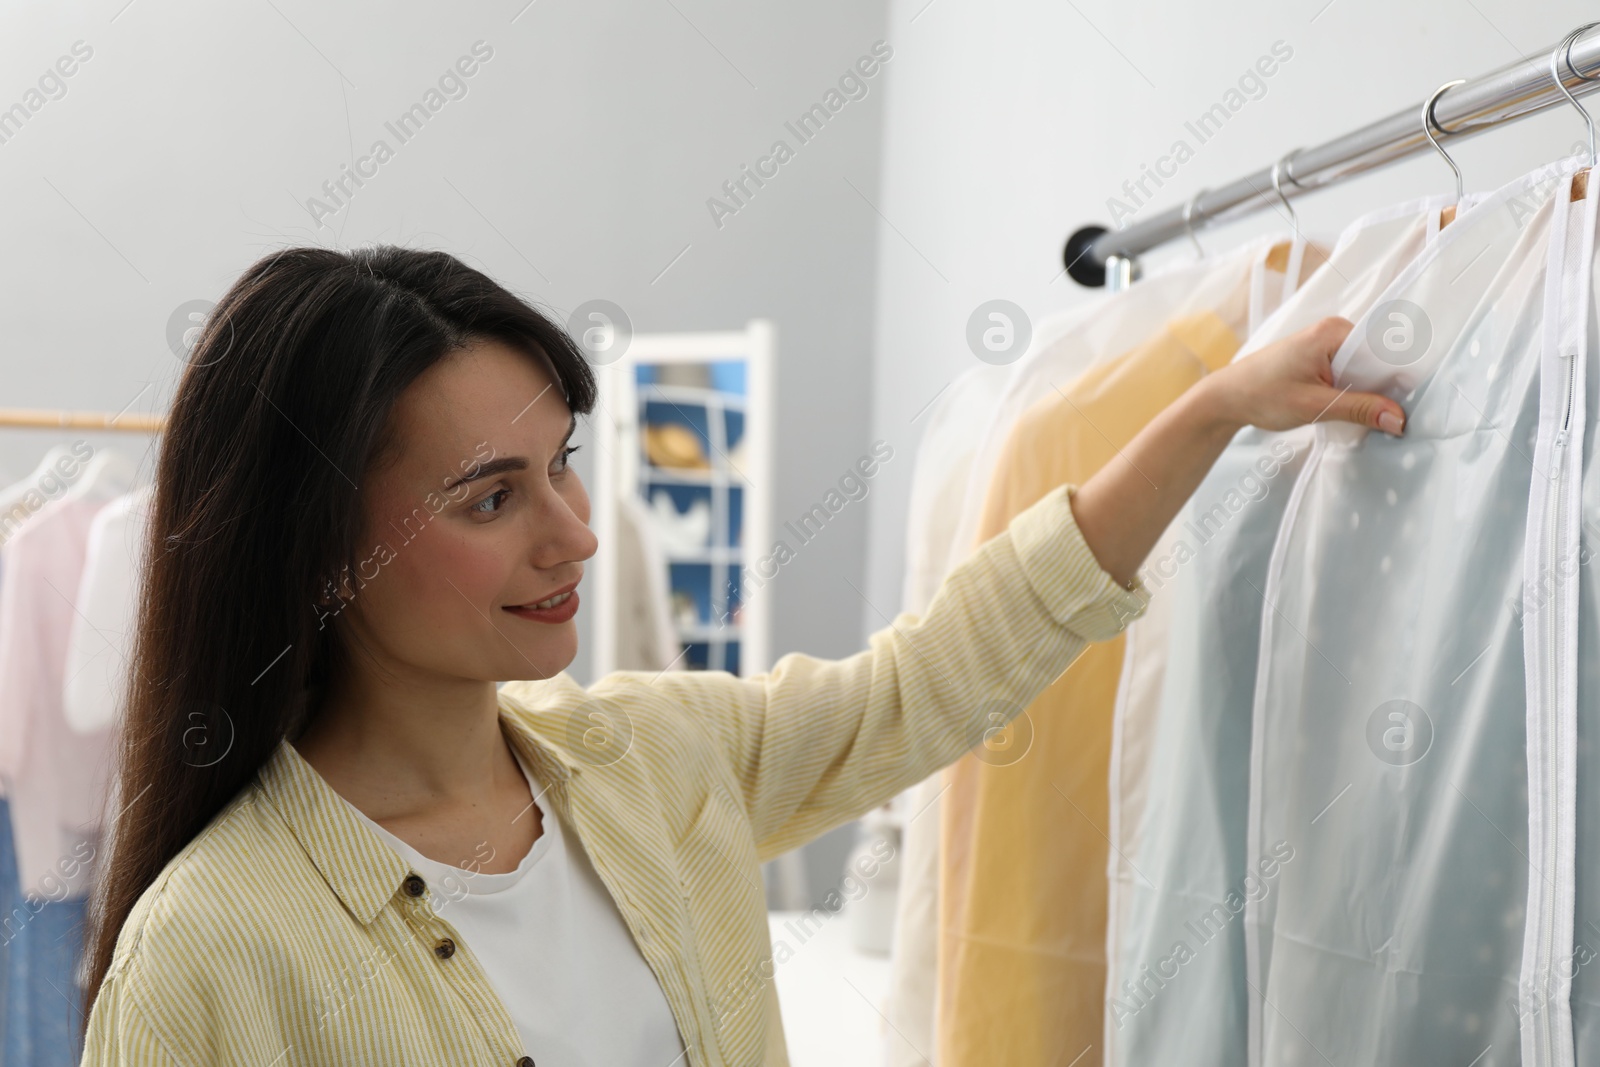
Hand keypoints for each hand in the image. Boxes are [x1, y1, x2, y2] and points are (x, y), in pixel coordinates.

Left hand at [1198, 316, 1406, 436]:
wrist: (1226, 398)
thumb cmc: (1261, 394)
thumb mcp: (1314, 405)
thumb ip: (1358, 409)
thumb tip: (1398, 419)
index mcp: (1334, 331)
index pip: (1383, 350)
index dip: (1397, 379)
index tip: (1404, 406)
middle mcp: (1333, 331)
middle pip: (1376, 361)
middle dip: (1381, 389)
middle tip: (1387, 418)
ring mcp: (1326, 345)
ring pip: (1363, 371)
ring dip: (1366, 394)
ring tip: (1368, 416)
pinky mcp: (1320, 359)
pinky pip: (1349, 374)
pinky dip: (1352, 393)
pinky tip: (1351, 410)